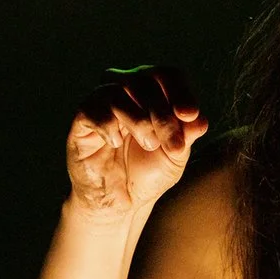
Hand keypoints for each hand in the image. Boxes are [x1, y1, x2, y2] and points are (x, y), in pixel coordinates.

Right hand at [64, 66, 205, 223]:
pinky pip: (91, 109)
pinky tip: (115, 143)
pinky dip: (108, 126)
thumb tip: (199, 120)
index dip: (181, 91)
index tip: (190, 115)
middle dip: (163, 114)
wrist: (121, 203)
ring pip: (118, 92)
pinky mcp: (80, 122)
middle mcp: (124, 91)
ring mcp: (100, 105)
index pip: (166, 75)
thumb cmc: (147, 173)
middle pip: (144, 81)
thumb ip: (187, 135)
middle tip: (173, 146)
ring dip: (139, 120)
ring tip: (149, 145)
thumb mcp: (175, 155)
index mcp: (151, 93)